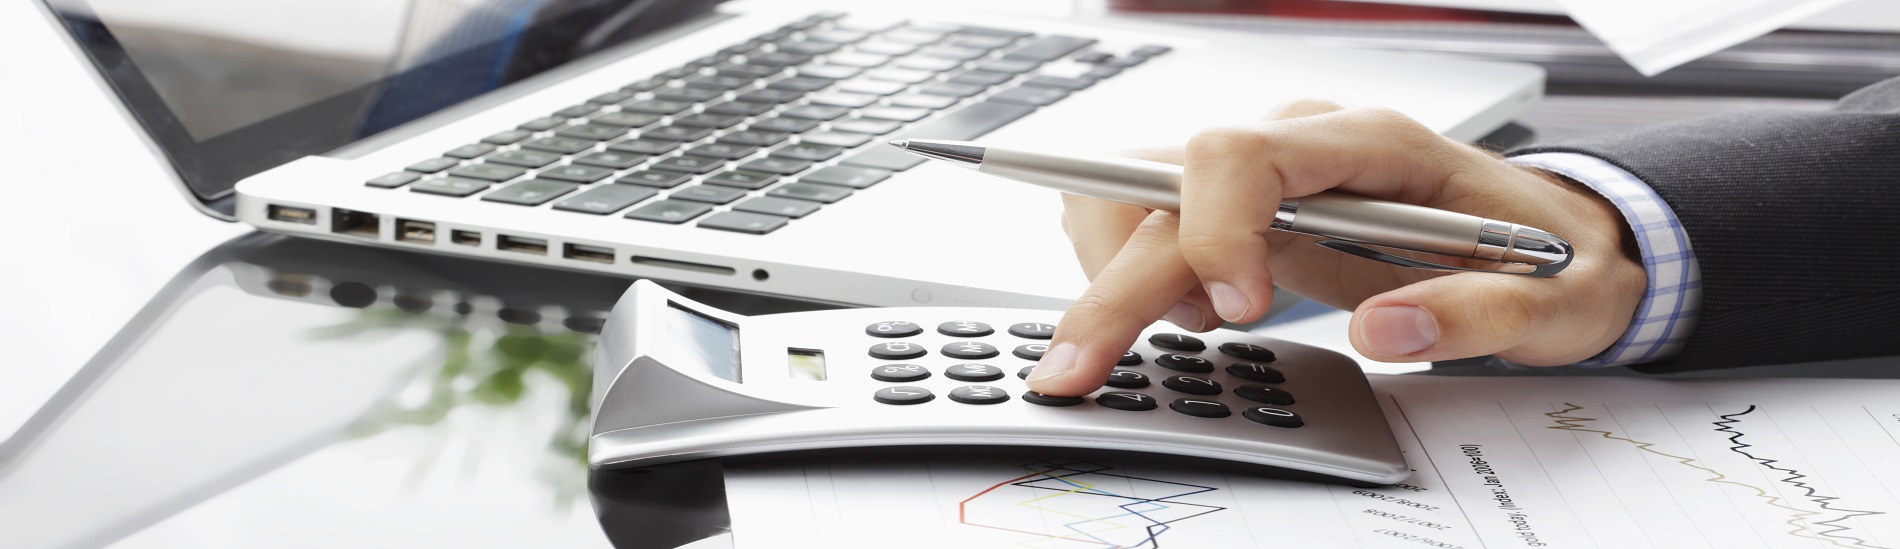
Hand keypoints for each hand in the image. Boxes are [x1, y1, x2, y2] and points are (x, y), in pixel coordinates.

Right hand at [1026, 99, 1646, 395]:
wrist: (1546, 243)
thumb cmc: (1541, 260)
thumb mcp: (1550, 302)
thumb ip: (1477, 314)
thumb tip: (1383, 331)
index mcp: (1368, 143)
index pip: (1240, 153)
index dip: (1213, 231)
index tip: (1232, 314)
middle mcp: (1298, 142)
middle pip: (1163, 187)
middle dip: (1112, 284)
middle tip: (1078, 369)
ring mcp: (1260, 170)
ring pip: (1130, 191)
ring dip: (1113, 269)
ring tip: (1173, 332)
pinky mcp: (1238, 206)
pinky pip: (1139, 214)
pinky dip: (1126, 269)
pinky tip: (1180, 316)